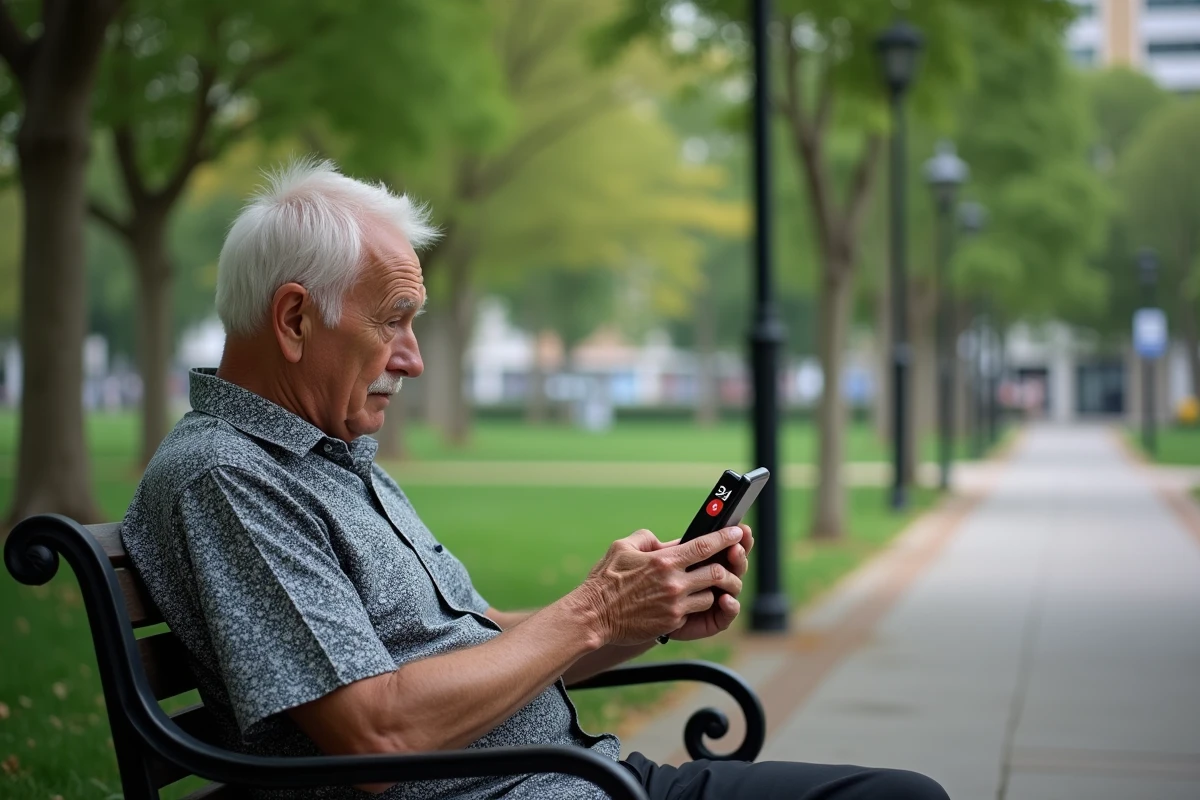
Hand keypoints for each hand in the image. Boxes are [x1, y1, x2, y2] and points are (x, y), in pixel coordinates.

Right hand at [577, 527, 743, 645]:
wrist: (593, 616)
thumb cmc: (605, 580)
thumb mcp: (623, 547)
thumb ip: (648, 539)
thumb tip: (668, 542)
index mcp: (664, 560)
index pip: (704, 546)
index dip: (725, 537)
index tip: (737, 532)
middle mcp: (673, 583)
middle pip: (716, 573)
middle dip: (727, 568)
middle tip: (728, 564)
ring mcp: (674, 605)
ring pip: (710, 596)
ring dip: (711, 590)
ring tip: (704, 585)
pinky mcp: (671, 623)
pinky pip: (694, 612)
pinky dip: (694, 605)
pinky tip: (686, 601)